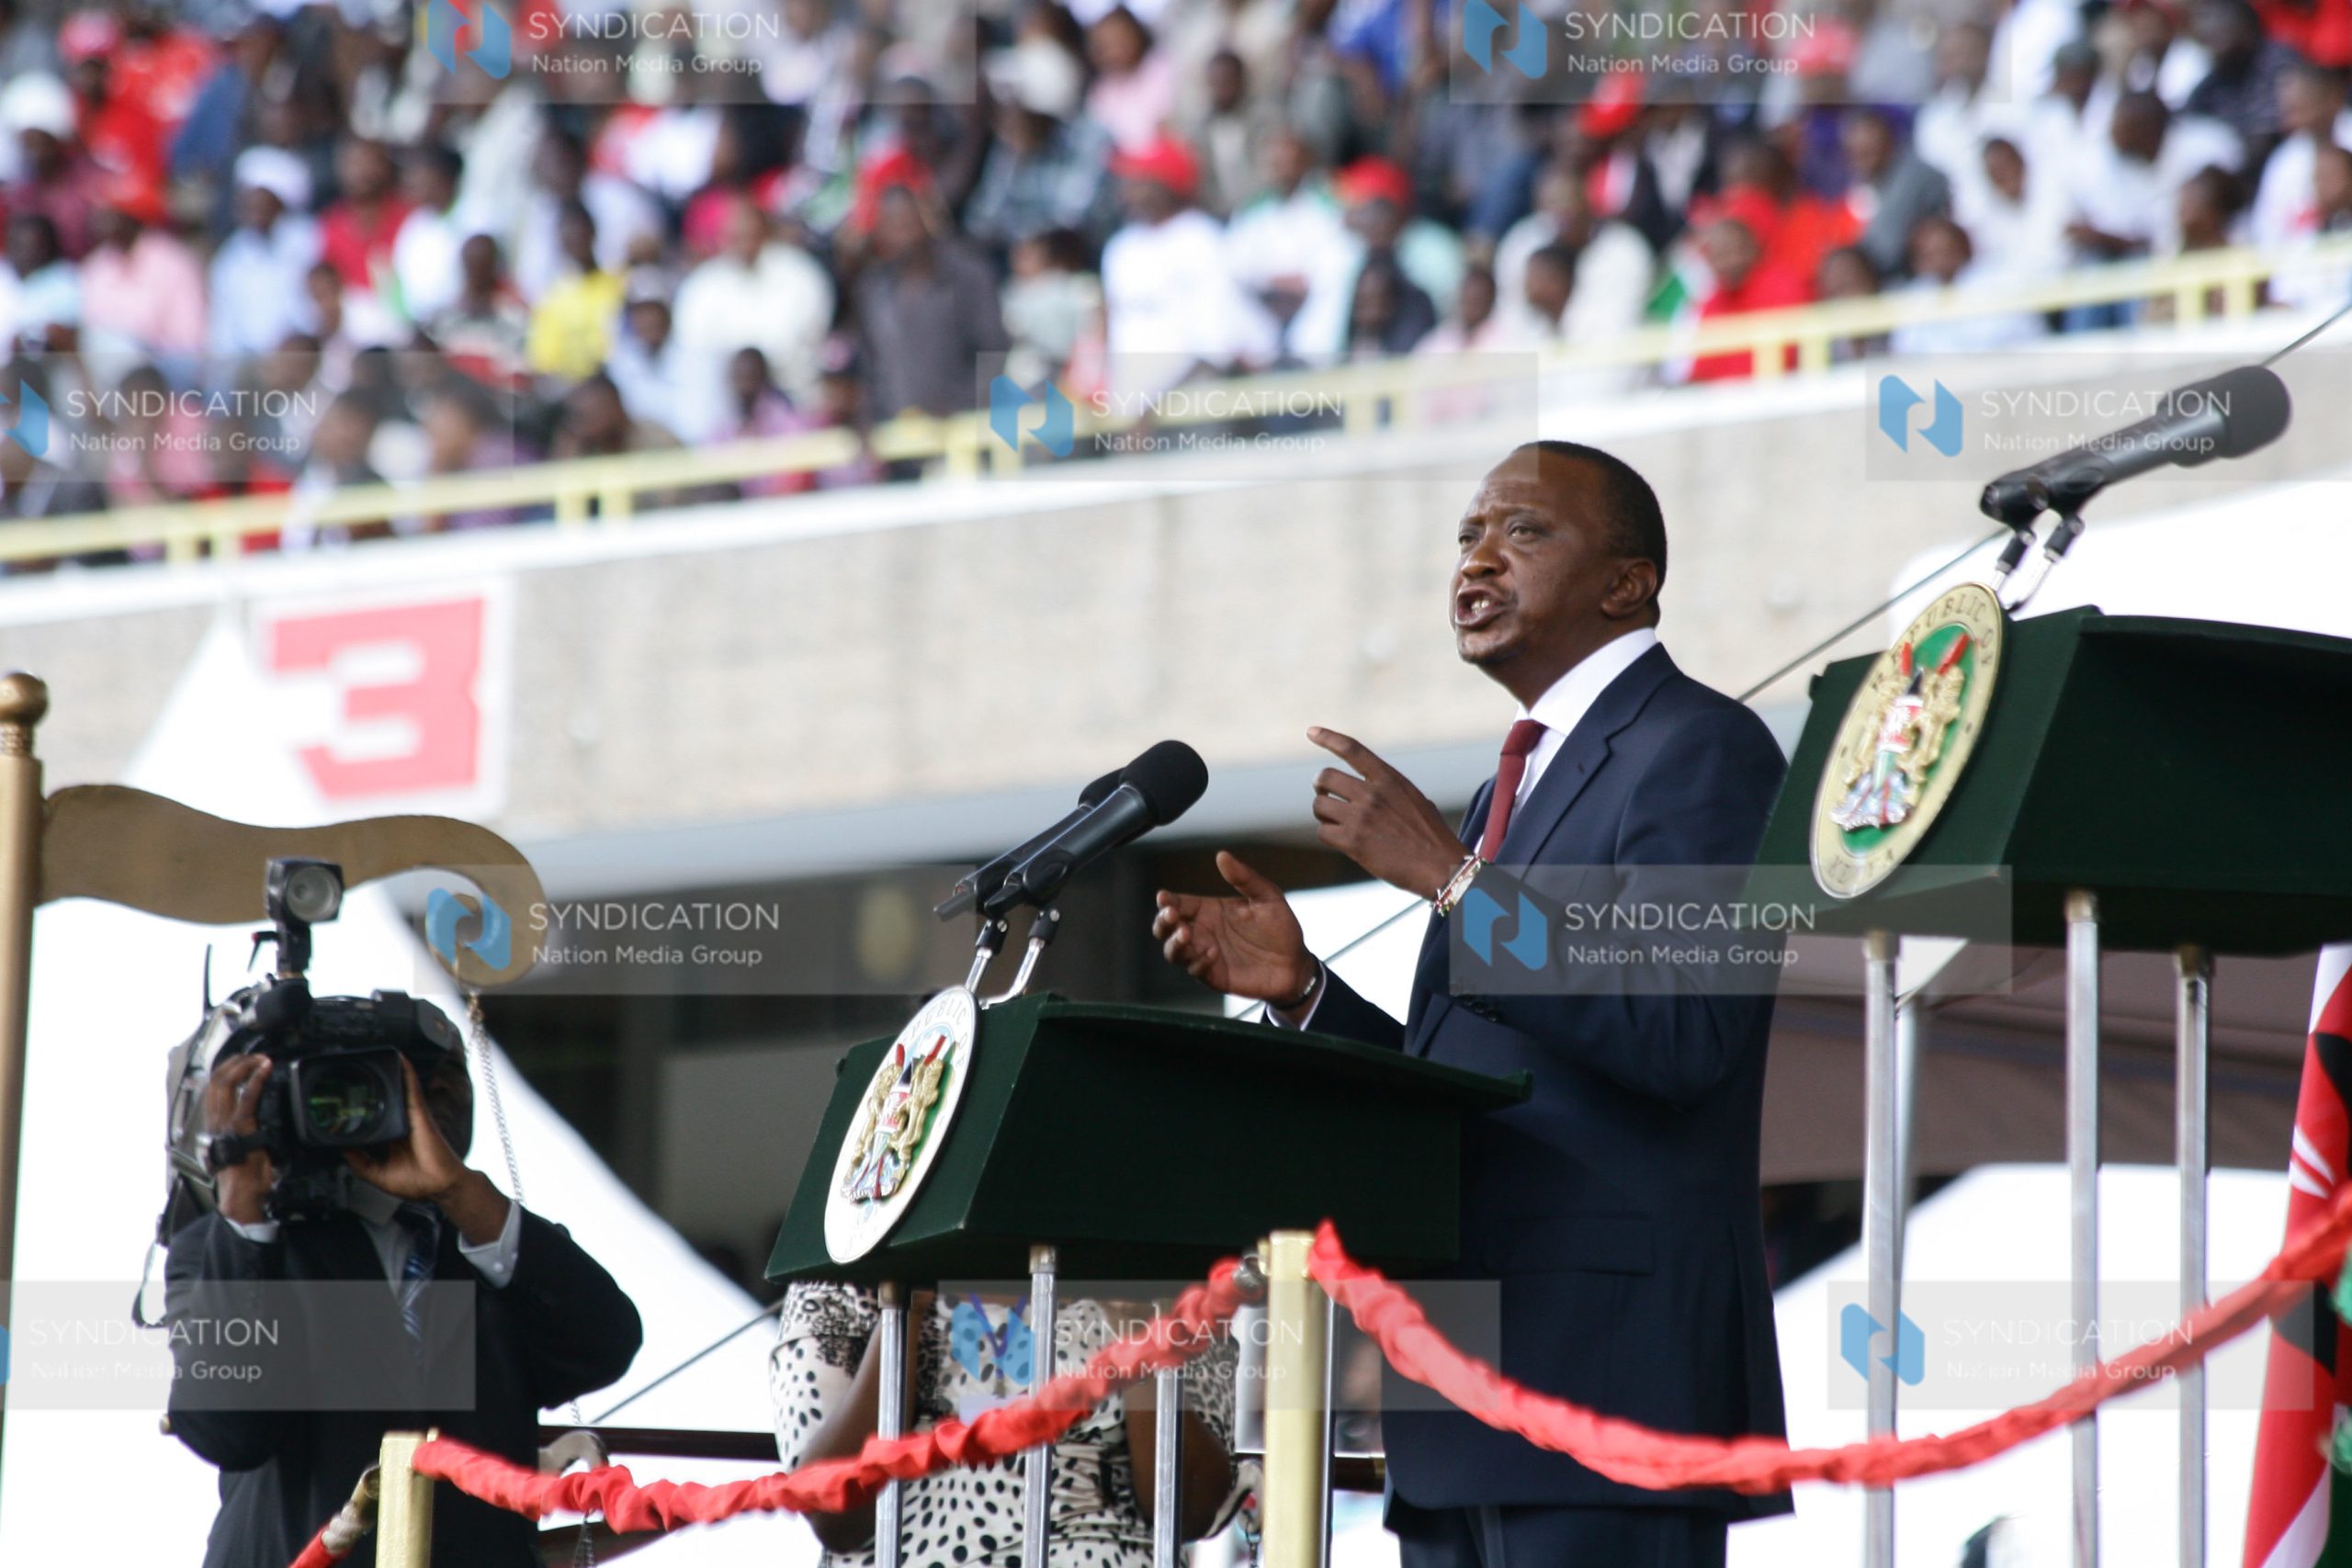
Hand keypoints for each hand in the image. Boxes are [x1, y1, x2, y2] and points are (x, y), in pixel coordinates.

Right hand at [204, 1053, 275, 1225]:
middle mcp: (215, 1121)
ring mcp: (226, 1123)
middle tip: (252, 1055)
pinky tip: (265, 1069)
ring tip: (260, 1058)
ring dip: (244, 1065)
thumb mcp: (244, 1148)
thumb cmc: (246, 1178)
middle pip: (216, 1081)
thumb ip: (248, 1132)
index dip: (225, 1071)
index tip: (241, 1061)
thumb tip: (262, 1122)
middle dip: (234, 1062)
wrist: (242, 1196)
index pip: (213, 1090)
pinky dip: (255, 1079)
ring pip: (226, 1084)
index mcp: (215, 1125)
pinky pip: (246, 1097)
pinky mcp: (240, 1127)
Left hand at [344, 1058, 469, 1205]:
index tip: (347, 1097)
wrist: (440, 1186)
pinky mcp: (419, 1113)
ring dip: (391, 1072)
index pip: (376, 1116)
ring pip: (399, 1088)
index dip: (363, 1105)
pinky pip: (412, 1088)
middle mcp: (402, 1123)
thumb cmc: (418, 1182)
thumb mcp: (378, 1176)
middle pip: (387, 1098)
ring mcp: (411, 1116)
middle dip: (375, 1083)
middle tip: (357, 1070)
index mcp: (393, 1137)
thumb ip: (360, 1163)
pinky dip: (407, 1073)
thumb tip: (341, 1151)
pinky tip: (400, 1059)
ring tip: (376, 1056)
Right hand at [1153, 851, 1313, 1005]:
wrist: (1295, 964)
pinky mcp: (1213, 975)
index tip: (1164, 897)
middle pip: (1167, 928)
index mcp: (1209, 910)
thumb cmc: (1281, 928)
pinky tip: (1212, 953)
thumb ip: (1244, 878)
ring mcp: (1205, 955)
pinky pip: (1195, 970)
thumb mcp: (1268, 897)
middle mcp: (1202, 932)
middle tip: (1171, 915)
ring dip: (1174, 943)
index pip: (1179, 903)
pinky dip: (1198, 962)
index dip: (1167, 901)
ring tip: (1186, 934)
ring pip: (1173, 951)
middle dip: (1163, 921)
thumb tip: (1222, 855)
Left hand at [1308, 728, 1464, 896]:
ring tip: (1337, 823)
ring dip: (1323, 815)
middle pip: (1325, 777)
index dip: (1329, 738)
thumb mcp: (1414, 800)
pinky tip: (1343, 842)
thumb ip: (1389, 790)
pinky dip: (1329, 836)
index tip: (1311, 731)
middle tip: (1325, 797)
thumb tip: (1364, 789)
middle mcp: (1373, 793)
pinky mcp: (1353, 842)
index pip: (1353, 750)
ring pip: (1319, 805)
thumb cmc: (1432, 837)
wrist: (1441, 868)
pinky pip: (1323, 832)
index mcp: (1390, 779)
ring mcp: (1361, 817)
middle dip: (1320, 787)